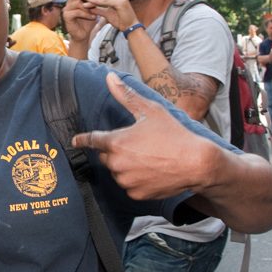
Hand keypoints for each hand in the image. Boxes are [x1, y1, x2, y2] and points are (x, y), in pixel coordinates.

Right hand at [62, 0, 102, 44]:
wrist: (84, 35)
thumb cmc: (89, 21)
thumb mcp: (93, 8)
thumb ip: (94, 0)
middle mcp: (70, 1)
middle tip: (96, 1)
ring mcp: (66, 8)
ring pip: (79, 2)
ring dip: (89, 8)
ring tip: (95, 13)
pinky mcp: (66, 16)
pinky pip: (77, 11)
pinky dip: (86, 14)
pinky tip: (92, 17)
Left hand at [72, 73, 214, 199]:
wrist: (196, 163)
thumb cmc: (173, 134)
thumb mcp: (150, 110)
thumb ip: (126, 95)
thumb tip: (109, 78)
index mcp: (116, 142)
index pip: (92, 140)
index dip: (83, 139)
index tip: (75, 140)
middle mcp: (117, 164)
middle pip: (106, 156)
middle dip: (115, 150)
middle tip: (136, 145)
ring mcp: (126, 181)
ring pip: (117, 172)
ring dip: (125, 166)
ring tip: (147, 158)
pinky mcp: (136, 194)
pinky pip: (129, 186)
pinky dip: (135, 180)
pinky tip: (151, 171)